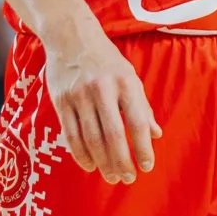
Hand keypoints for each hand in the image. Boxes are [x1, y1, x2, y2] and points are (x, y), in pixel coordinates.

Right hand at [44, 25, 160, 183]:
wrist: (70, 36)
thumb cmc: (106, 60)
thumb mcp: (129, 76)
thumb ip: (142, 106)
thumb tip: (155, 135)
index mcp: (124, 82)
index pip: (137, 121)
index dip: (142, 147)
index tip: (146, 166)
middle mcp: (101, 89)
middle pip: (112, 135)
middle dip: (121, 161)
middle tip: (127, 178)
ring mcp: (79, 95)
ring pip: (90, 138)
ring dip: (102, 162)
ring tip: (111, 176)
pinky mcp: (61, 101)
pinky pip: (71, 134)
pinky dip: (80, 154)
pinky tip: (90, 165)